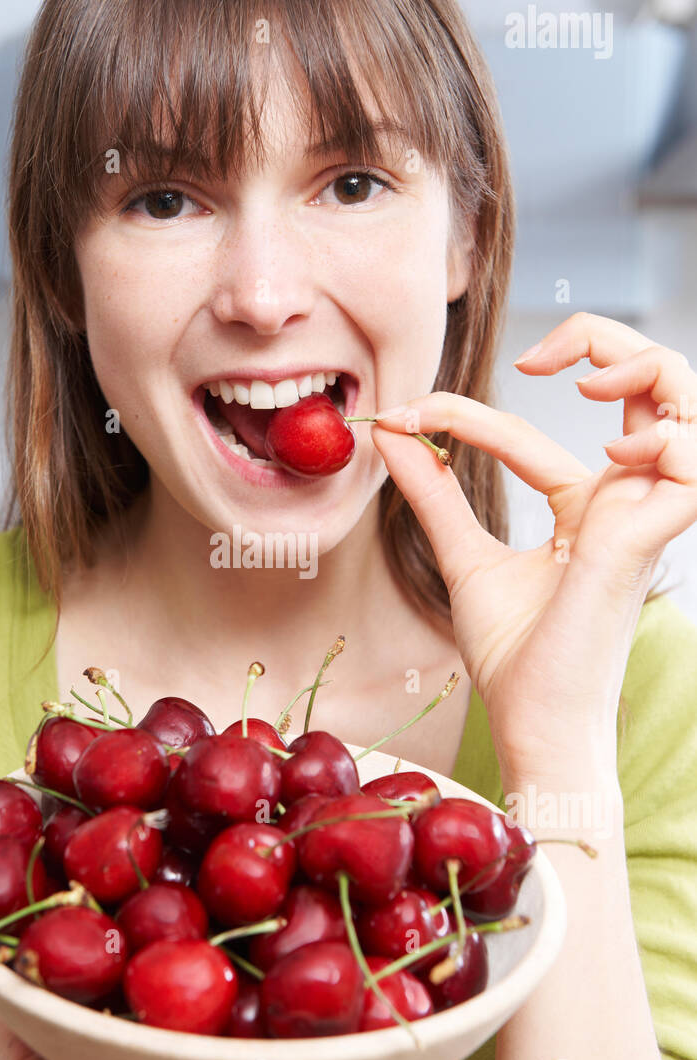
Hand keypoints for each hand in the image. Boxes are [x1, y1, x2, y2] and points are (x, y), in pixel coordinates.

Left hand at [373, 312, 696, 772]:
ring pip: (688, 402)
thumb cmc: (516, 656)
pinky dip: (660, 434)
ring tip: (582, 380)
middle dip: (602, 337)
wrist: (531, 722)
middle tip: (533, 355)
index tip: (403, 417)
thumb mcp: (463, 557)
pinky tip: (608, 452)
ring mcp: (644, 515)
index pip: (534, 431)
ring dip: (644, 367)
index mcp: (588, 505)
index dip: (465, 413)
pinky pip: (689, 462)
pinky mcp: (648, 538)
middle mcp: (624, 500)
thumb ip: (434, 495)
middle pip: (653, 382)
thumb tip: (393, 434)